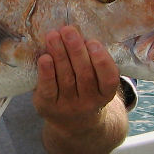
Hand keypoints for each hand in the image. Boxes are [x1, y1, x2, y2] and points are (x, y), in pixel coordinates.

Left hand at [32, 25, 126, 153]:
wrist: (73, 123)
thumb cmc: (85, 90)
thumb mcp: (96, 81)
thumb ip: (91, 61)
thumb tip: (77, 30)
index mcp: (106, 93)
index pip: (108, 78)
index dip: (101, 60)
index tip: (93, 41)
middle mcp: (89, 102)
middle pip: (84, 74)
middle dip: (75, 50)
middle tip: (68, 30)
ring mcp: (69, 106)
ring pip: (65, 78)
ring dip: (59, 54)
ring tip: (53, 36)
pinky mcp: (49, 106)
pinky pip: (48, 89)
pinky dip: (46, 73)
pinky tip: (44, 57)